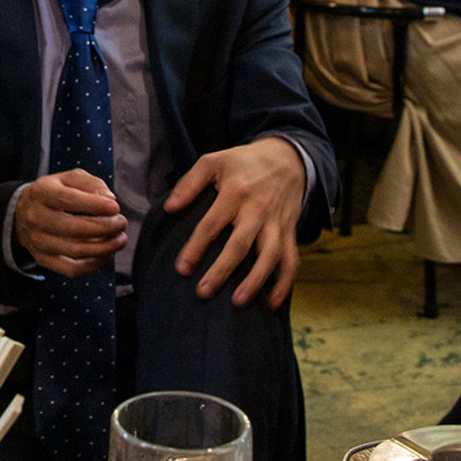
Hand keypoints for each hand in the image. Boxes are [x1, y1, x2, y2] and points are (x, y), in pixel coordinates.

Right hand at [14, 169, 125, 277]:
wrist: (24, 212)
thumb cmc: (54, 193)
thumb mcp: (68, 178)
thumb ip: (91, 184)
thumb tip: (109, 199)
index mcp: (41, 193)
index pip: (67, 199)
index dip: (94, 205)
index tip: (115, 207)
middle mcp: (36, 217)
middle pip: (73, 228)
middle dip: (104, 227)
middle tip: (122, 223)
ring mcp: (38, 241)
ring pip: (75, 250)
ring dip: (104, 247)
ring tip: (120, 238)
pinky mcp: (43, 259)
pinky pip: (72, 269)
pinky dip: (94, 264)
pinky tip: (107, 254)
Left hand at [165, 137, 306, 307]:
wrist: (287, 158)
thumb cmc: (243, 162)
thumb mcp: (213, 161)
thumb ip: (189, 183)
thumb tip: (169, 208)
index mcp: (236, 192)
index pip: (212, 224)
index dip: (196, 247)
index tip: (182, 268)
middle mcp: (258, 210)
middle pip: (240, 245)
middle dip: (222, 271)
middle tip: (203, 292)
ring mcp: (276, 223)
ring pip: (269, 256)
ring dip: (255, 281)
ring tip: (238, 301)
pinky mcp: (289, 232)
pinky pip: (290, 260)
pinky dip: (284, 283)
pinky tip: (271, 303)